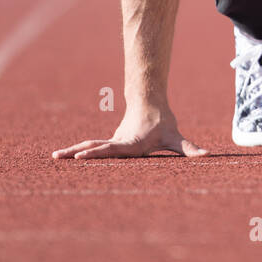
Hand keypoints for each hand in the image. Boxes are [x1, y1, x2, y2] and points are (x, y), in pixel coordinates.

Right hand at [52, 103, 207, 158]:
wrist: (150, 103)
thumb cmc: (163, 123)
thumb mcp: (176, 137)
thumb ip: (190, 148)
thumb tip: (208, 155)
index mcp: (129, 144)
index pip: (110, 150)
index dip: (95, 154)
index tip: (80, 156)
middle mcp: (117, 143)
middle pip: (94, 148)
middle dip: (76, 153)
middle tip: (57, 157)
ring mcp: (112, 142)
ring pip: (89, 146)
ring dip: (72, 152)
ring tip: (53, 157)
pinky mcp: (110, 143)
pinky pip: (92, 148)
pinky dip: (77, 152)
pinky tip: (64, 158)